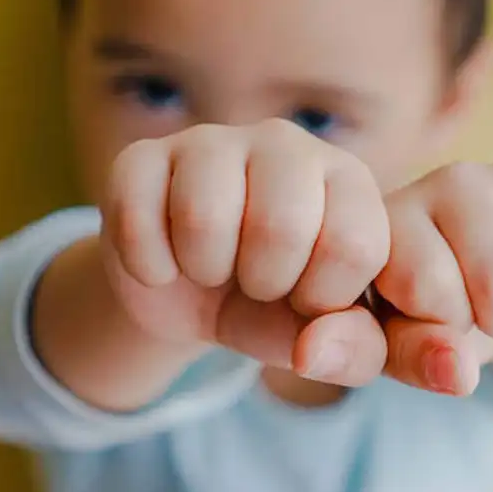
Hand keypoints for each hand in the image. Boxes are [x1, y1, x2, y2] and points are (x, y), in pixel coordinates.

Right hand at [101, 119, 390, 383]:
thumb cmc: (275, 306)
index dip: (323, 297)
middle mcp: (286, 144)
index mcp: (347, 181)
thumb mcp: (323, 335)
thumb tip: (312, 350)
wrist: (193, 294)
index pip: (355, 244)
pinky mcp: (142, 155)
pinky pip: (137, 217)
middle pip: (280, 226)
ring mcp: (211, 141)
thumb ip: (352, 348)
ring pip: (204, 216)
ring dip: (205, 270)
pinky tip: (165, 262)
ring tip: (213, 267)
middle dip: (264, 283)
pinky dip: (149, 266)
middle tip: (257, 282)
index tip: (307, 298)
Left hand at [376, 161, 492, 394]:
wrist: (489, 284)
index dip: (442, 327)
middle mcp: (450, 180)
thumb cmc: (429, 315)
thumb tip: (457, 373)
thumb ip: (409, 357)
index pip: (426, 284)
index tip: (435, 318)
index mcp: (393, 218)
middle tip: (489, 314)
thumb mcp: (398, 342)